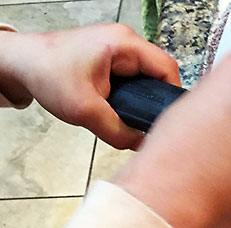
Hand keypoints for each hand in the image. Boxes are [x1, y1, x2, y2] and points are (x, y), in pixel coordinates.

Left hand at [0, 24, 179, 148]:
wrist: (23, 65)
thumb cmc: (46, 72)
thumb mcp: (86, 111)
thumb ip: (119, 132)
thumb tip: (141, 144)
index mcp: (124, 44)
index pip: (168, 69)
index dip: (171, 98)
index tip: (165, 122)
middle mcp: (125, 44)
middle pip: (160, 77)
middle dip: (154, 104)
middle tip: (147, 127)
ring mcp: (119, 53)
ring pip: (147, 83)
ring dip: (141, 104)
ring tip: (131, 121)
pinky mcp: (112, 64)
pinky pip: (134, 85)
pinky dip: (130, 102)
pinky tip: (122, 114)